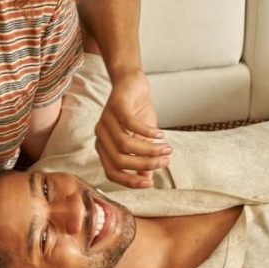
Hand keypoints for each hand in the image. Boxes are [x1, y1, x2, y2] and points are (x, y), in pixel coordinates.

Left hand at [95, 69, 171, 187]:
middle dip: (145, 164)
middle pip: (119, 160)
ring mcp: (106, 121)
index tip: (150, 185)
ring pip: (125, 145)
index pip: (111, 172)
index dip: (130, 181)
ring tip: (167, 148)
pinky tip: (161, 134)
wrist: (133, 82)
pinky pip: (131, 125)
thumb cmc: (137, 113)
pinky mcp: (116, 106)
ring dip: (150, 150)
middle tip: (166, 161)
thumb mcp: (141, 139)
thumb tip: (147, 180)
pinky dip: (148, 132)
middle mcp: (101, 136)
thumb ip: (142, 159)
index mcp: (104, 147)